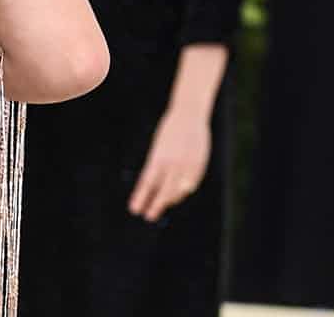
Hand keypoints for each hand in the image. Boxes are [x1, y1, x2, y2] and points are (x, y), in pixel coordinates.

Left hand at [128, 107, 210, 221]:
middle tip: (148, 216)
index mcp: (158, 158)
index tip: (135, 209)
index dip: (140, 198)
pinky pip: (190, 185)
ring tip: (161, 206)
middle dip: (155, 206)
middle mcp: (172, 165)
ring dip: (168, 200)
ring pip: (177, 191)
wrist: (189, 116)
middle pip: (162, 192)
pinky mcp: (198, 167)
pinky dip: (183, 192)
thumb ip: (157, 166)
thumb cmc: (170, 131)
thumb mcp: (159, 147)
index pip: (146, 184)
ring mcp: (187, 166)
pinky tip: (177, 196)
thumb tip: (154, 186)